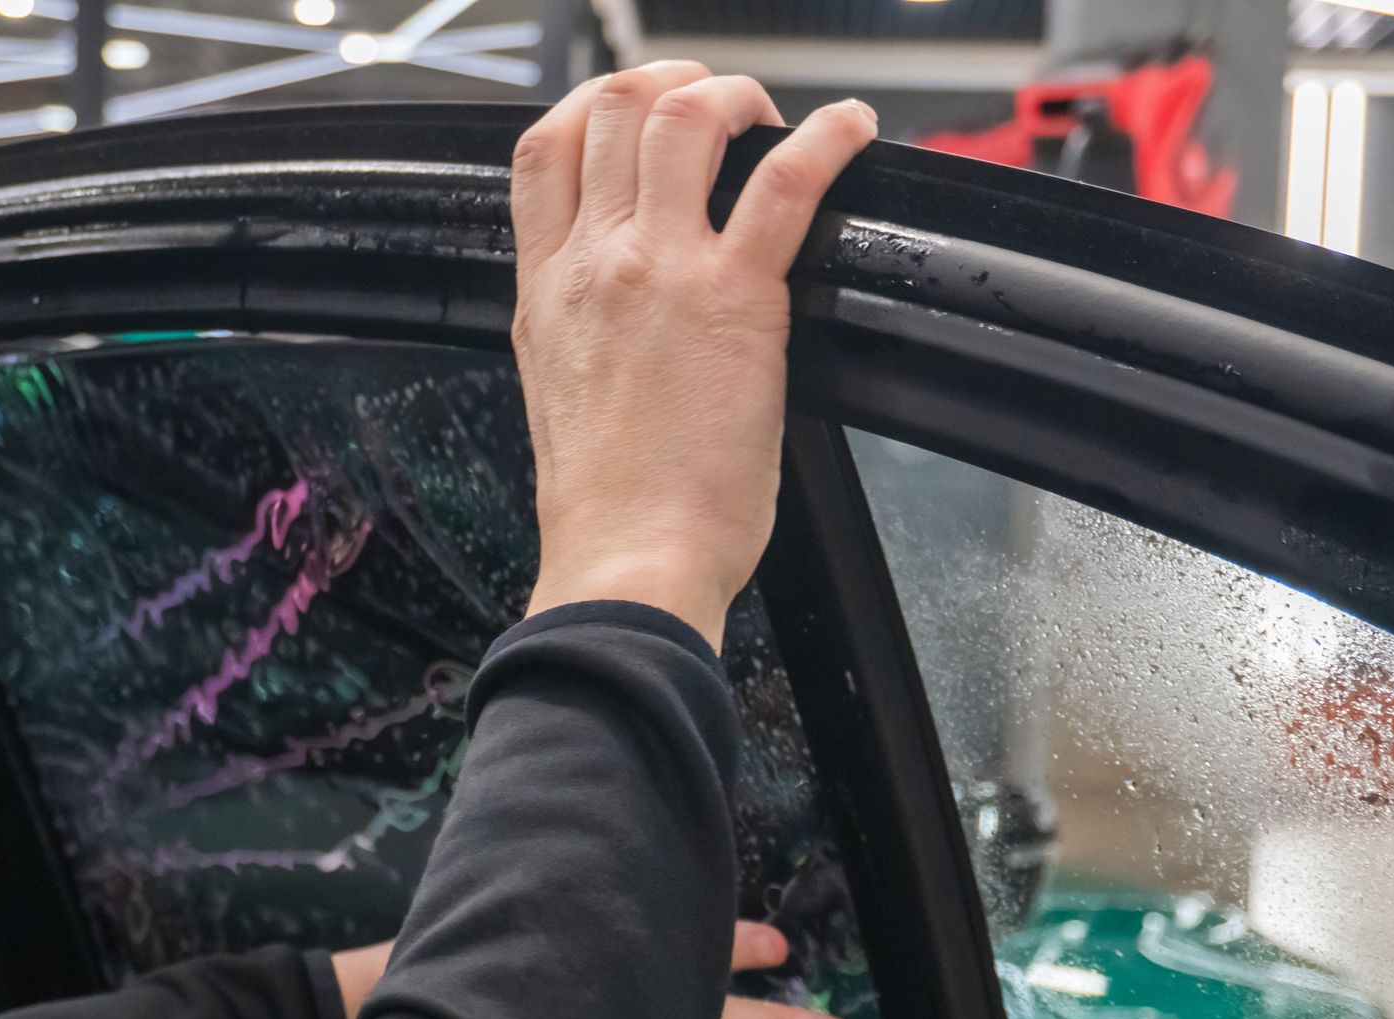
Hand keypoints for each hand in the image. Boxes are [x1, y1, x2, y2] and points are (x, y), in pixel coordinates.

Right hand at [510, 63, 876, 648]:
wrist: (626, 560)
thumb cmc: (606, 507)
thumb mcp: (559, 393)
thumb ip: (582, 329)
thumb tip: (619, 312)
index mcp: (546, 289)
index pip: (543, 150)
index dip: (593, 104)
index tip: (634, 110)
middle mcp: (595, 263)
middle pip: (616, 109)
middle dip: (671, 83)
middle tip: (715, 104)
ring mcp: (661, 272)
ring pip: (686, 119)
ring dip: (735, 95)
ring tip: (767, 114)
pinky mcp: (735, 299)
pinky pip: (787, 182)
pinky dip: (827, 138)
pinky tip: (850, 131)